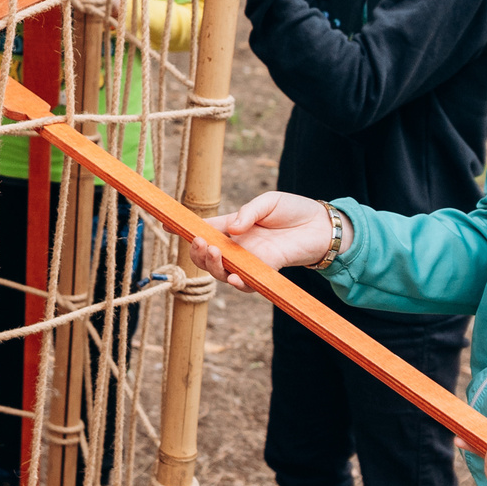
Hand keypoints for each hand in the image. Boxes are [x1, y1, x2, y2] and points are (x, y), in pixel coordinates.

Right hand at [187, 191, 336, 284]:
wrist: (322, 225)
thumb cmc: (294, 211)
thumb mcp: (269, 202)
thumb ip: (248, 213)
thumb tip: (232, 228)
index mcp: (233, 228)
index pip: (203, 229)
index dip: (183, 227)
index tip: (164, 222)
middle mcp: (238, 247)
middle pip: (206, 256)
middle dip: (196, 252)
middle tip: (199, 241)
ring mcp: (251, 261)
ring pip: (221, 272)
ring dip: (212, 265)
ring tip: (213, 251)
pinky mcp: (267, 271)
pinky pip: (247, 284)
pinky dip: (237, 282)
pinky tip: (234, 276)